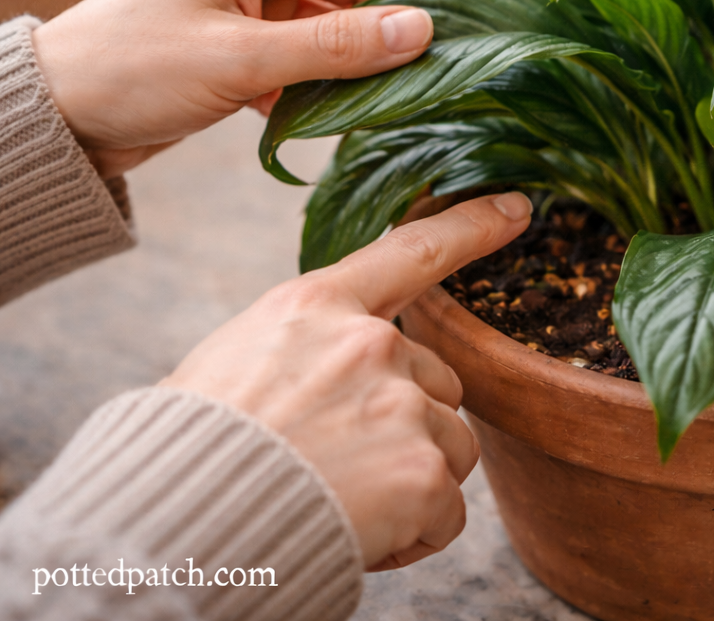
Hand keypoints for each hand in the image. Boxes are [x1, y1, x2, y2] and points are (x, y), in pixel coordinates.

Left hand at [31, 0, 472, 175]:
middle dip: (405, 18)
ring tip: (422, 90)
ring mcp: (257, 1)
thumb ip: (339, 46)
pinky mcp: (248, 42)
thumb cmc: (136, 66)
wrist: (58, 113)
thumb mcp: (245, 58)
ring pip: (339, 22)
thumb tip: (424, 33)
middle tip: (460, 57)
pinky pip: (312, 53)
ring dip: (370, 55)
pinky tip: (361, 112)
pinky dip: (335, 80)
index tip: (482, 0)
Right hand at [161, 192, 532, 570]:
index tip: (517, 208)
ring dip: (412, 480)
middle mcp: (369, 342)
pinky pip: (447, 512)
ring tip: (340, 500)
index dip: (470, 226)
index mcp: (317, 304)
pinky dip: (413, 534)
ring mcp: (400, 402)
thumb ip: (303, 350)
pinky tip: (359, 534)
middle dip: (406, 423)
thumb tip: (322, 375)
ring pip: (449, 446)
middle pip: (436, 379)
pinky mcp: (420, 469)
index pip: (411, 251)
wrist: (167, 526)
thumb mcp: (234, 360)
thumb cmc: (190, 448)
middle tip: (339, 462)